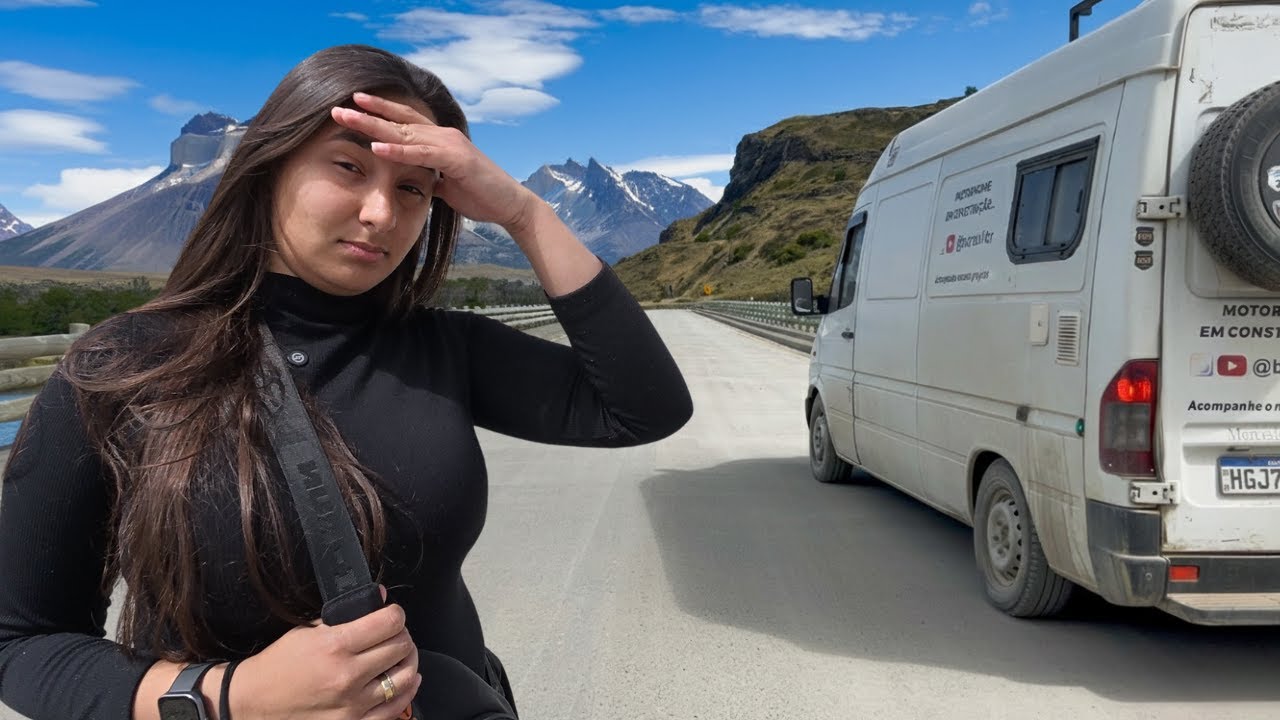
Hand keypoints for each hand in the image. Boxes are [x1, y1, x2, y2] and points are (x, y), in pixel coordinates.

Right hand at [231, 586, 419, 719]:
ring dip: (407, 661)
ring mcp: (352, 704)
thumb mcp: (307, 632)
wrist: (253, 702)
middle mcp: (347, 675)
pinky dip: (407, 690)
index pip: (390, 622)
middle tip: (394, 634)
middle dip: (402, 635)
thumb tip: (379, 597)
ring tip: (400, 656)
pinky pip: (396, 707)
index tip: (392, 614)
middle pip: (401, 646)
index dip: (396, 614)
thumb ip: (345, 616)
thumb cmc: (278, 665)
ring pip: (405, 677)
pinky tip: (405, 680)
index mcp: (335, 646)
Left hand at [331, 93, 541, 235]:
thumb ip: (430, 178)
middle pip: (399, 119)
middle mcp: (443, 135)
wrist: (510, 205)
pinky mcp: (456, 159)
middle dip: (367, 112)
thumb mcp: (447, 187)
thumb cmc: (481, 196)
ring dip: (373, 124)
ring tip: (347, 117)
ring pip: (405, 131)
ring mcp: (450, 144)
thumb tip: (415, 181)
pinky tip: (376, 146)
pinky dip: (398, 149)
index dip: (378, 111)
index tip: (352, 106)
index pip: (404, 120)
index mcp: (440, 140)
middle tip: (337, 106)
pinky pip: (421, 153)